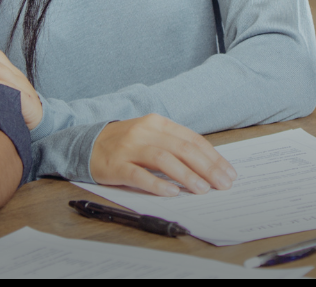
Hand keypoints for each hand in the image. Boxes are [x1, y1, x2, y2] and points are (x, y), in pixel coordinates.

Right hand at [89, 114, 236, 196]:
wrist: (86, 144)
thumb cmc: (125, 143)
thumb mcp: (151, 136)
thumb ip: (174, 145)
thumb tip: (207, 165)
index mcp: (158, 123)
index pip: (192, 139)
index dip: (213, 156)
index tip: (228, 172)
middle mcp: (145, 132)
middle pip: (182, 149)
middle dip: (207, 167)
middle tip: (222, 184)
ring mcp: (129, 148)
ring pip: (163, 159)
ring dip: (186, 175)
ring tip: (202, 189)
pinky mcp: (116, 165)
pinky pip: (139, 175)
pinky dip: (157, 184)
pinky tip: (171, 193)